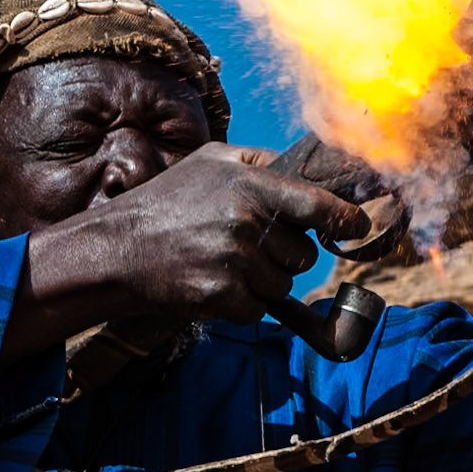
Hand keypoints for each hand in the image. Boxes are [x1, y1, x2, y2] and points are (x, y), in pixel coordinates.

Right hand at [108, 143, 367, 321]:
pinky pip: (259, 310)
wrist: (115, 250)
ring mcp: (236, 262)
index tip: (357, 226)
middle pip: (304, 255)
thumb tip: (306, 170)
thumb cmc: (165, 203)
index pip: (316, 205)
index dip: (344, 218)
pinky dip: (241, 304)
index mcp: (249, 184)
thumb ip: (258, 161)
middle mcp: (248, 222)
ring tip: (220, 262)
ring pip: (283, 285)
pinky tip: (211, 283)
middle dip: (283, 256)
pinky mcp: (224, 297)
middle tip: (244, 246)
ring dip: (262, 282)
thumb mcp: (209, 162)